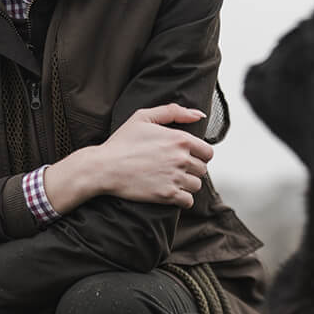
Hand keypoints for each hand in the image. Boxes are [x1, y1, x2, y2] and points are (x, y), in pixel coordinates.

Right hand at [44, 104, 212, 212]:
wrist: (105, 167)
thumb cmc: (122, 142)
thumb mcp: (144, 117)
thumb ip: (174, 112)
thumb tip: (198, 115)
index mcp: (180, 139)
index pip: (208, 152)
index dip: (200, 155)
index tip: (189, 157)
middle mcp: (181, 158)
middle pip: (202, 169)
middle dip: (192, 169)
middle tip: (176, 169)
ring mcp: (175, 178)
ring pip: (196, 185)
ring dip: (187, 184)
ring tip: (173, 180)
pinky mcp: (168, 195)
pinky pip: (188, 201)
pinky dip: (182, 199)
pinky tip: (171, 193)